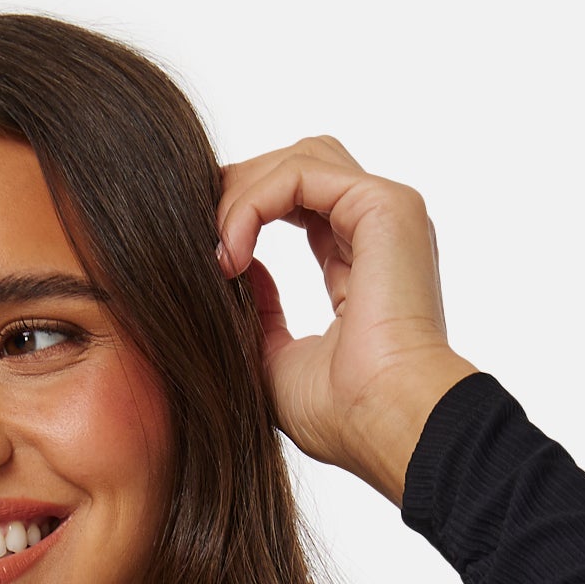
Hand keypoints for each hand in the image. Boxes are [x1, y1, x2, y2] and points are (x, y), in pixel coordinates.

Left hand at [216, 136, 479, 503]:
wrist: (386, 423)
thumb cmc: (343, 414)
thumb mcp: (275, 362)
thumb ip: (256, 311)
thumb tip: (231, 264)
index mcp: (362, 261)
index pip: (299, 205)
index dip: (246, 214)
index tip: (209, 259)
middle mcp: (378, 229)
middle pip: (299, 168)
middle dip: (241, 192)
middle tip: (198, 240)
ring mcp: (385, 212)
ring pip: (299, 160)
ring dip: (243, 196)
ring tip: (218, 253)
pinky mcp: (383, 206)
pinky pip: (300, 173)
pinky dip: (254, 203)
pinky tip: (233, 252)